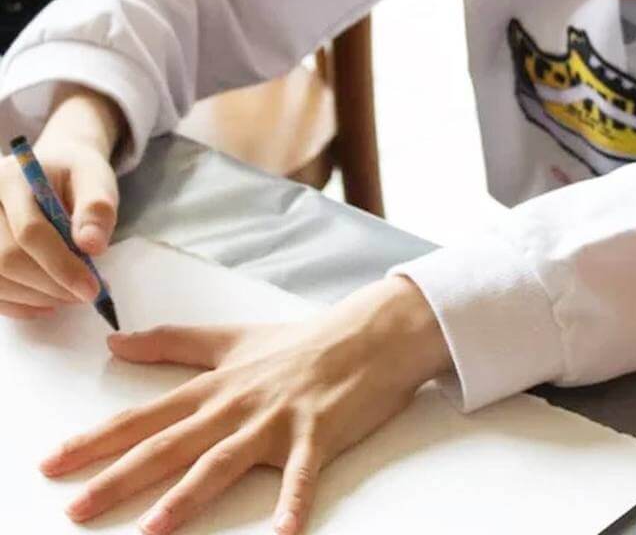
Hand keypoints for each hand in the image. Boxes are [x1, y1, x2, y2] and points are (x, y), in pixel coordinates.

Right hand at [0, 87, 122, 317]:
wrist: (52, 170)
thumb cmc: (74, 176)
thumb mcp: (95, 180)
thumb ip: (97, 208)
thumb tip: (93, 246)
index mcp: (11, 180)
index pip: (30, 231)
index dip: (61, 265)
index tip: (92, 288)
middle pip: (8, 259)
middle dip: (51, 285)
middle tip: (87, 294)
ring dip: (37, 297)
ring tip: (72, 295)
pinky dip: (20, 304)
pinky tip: (47, 303)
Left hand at [40, 275, 453, 534]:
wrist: (369, 331)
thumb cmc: (300, 341)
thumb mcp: (232, 338)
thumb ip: (173, 344)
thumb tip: (116, 342)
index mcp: (216, 386)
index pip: (146, 416)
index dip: (98, 439)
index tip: (53, 461)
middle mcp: (237, 404)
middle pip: (171, 444)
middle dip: (121, 477)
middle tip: (77, 507)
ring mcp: (277, 420)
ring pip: (224, 461)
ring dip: (189, 496)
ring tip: (154, 529)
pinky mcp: (318, 433)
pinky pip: (302, 474)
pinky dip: (293, 502)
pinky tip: (283, 532)